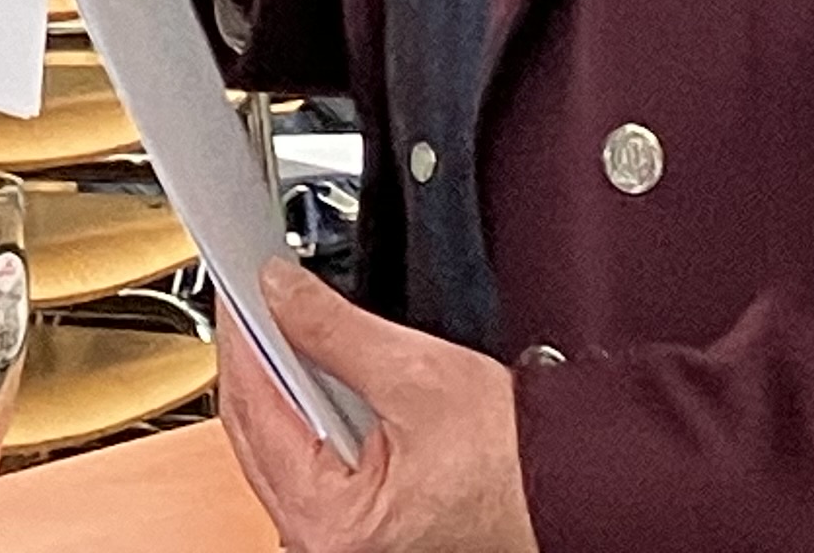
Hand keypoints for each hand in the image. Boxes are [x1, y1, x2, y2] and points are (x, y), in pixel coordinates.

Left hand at [218, 261, 533, 552]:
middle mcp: (322, 541)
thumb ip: (333, 327)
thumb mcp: (417, 374)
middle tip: (257, 295)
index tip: (237, 286)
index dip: (241, 335)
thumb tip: (278, 291)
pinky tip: (316, 374)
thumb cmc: (518, 466)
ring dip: (282, 383)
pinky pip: (308, 461)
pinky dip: (308, 413)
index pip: (250, 408)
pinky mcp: (358, 527)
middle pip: (256, 429)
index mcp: (328, 521)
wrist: (576, 493)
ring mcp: (337, 538)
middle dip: (256, 358)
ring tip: (289, 326)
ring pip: (277, 445)